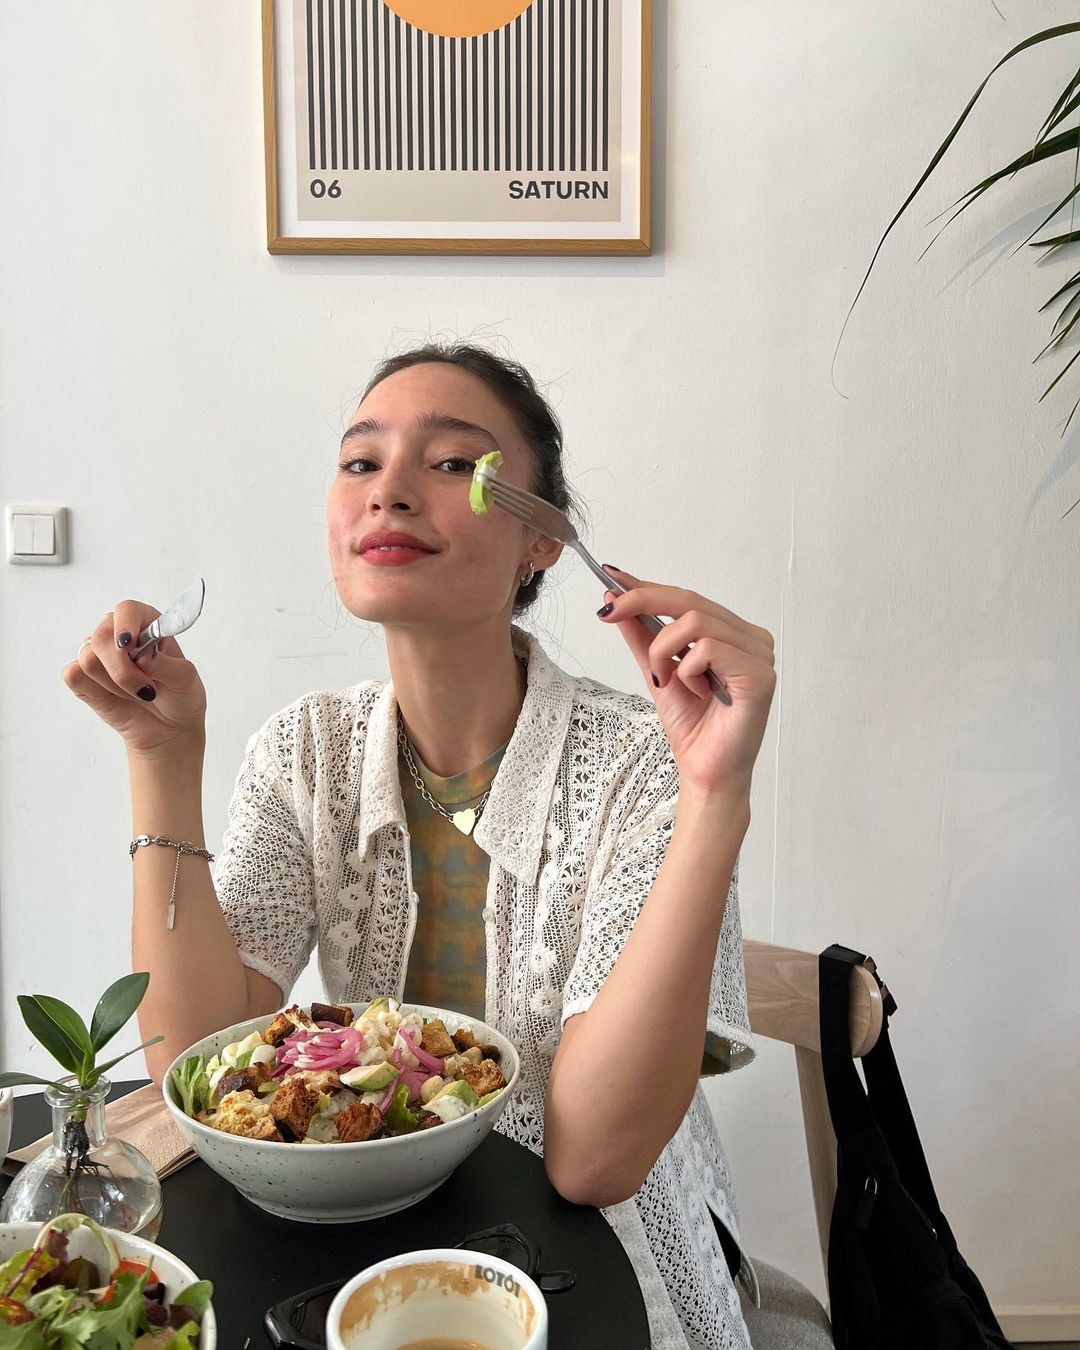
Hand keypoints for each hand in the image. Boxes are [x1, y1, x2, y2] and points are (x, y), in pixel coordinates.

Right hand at [62, 600, 206, 756]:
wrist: (168, 729)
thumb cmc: (180, 697)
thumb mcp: (184, 681)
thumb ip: (165, 665)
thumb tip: (142, 656)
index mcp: (146, 623)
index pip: (127, 610)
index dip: (125, 624)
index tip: (129, 644)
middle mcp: (118, 633)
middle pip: (101, 637)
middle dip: (123, 669)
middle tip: (147, 688)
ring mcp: (98, 655)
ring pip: (88, 659)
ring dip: (115, 684)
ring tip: (136, 693)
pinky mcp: (82, 678)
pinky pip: (73, 676)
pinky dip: (96, 691)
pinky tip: (116, 698)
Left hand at [597, 567, 775, 799]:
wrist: (705, 772)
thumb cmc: (692, 726)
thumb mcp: (656, 671)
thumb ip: (641, 636)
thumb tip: (614, 598)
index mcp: (731, 633)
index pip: (687, 598)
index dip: (647, 586)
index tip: (611, 578)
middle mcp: (750, 638)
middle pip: (690, 600)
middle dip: (642, 602)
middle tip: (610, 612)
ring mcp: (758, 653)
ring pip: (695, 621)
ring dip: (664, 650)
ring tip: (665, 680)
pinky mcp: (759, 673)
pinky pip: (709, 648)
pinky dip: (687, 670)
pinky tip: (696, 692)